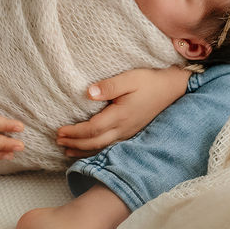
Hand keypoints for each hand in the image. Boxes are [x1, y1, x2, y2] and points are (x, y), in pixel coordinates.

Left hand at [55, 66, 189, 156]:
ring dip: (83, 150)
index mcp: (121, 116)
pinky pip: (110, 146)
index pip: (92, 129)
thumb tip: (88, 93)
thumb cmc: (149, 81)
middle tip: (57, 141)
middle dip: (75, 143)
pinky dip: (95, 150)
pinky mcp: (131, 132)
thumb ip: (109, 86)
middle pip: (94, 142)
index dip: (74, 132)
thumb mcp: (130, 78)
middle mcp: (124, 128)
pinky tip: (88, 150)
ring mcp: (128, 132)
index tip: (59, 131)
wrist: (171, 88)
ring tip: (66, 150)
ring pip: (102, 147)